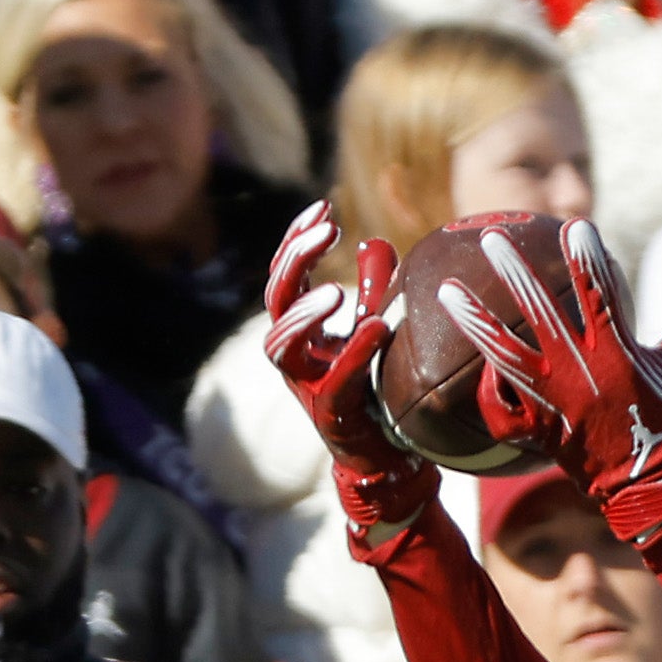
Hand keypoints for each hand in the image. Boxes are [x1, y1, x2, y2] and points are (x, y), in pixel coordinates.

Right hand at [262, 204, 438, 549]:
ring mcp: (307, 386)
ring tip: (336, 291)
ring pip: (281, 345)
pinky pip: (335, 382)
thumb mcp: (373, 328)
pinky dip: (354, 354)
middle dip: (296, 260)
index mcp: (302, 330)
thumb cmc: (374, 389)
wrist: (385, 456)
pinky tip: (376, 326)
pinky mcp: (331, 415)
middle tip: (326, 229)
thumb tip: (377, 241)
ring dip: (305, 313)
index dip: (297, 239)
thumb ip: (373, 288)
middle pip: (276, 299)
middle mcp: (295, 355)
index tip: (323, 205)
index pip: (286, 274)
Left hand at [441, 218, 661, 547]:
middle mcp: (580, 374)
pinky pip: (503, 409)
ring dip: (475, 322)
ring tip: (448, 292)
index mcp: (618, 354)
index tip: (575, 226)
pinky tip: (483, 369)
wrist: (659, 488)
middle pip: (540, 314)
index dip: (588, 259)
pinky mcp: (538, 431)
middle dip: (514, 272)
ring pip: (505, 355)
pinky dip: (492, 391)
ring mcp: (553, 403)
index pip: (600, 295)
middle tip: (491, 236)